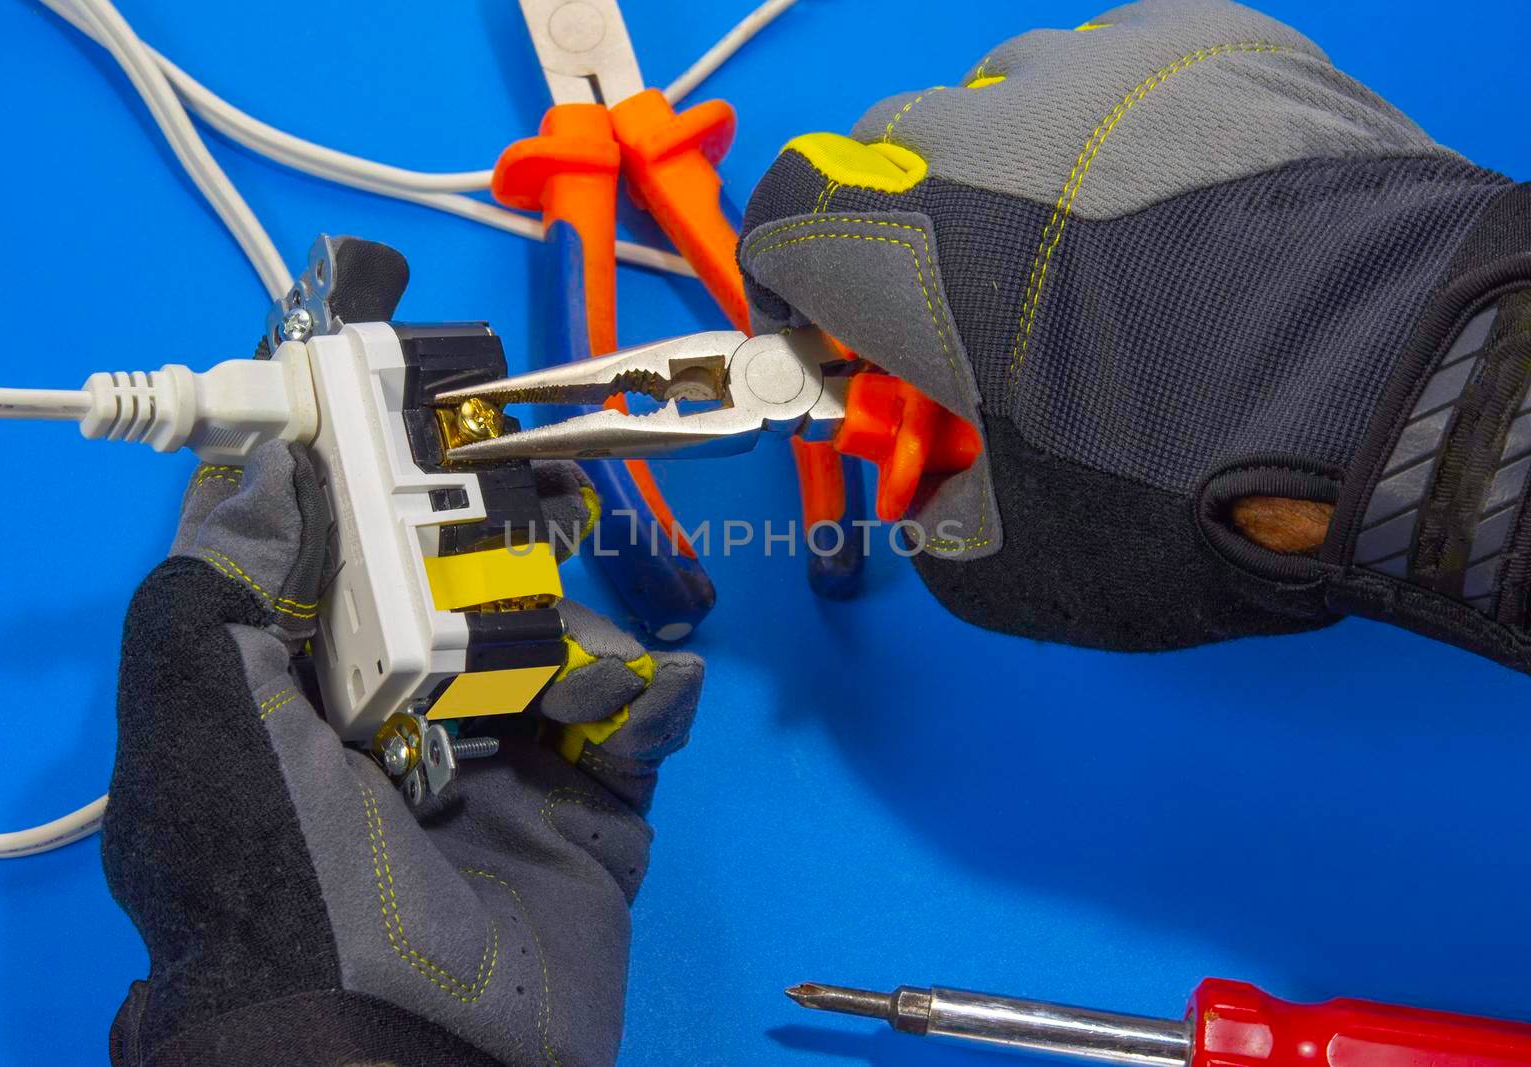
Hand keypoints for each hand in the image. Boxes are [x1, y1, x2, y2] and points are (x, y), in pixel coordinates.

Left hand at [104, 441, 702, 1066]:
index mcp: (313, 701)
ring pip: (566, 645)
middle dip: (518, 541)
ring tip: (572, 676)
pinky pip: (639, 729)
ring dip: (582, 632)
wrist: (398, 1053)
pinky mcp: (592, 818)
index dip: (398, 496)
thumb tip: (259, 465)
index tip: (437, 429)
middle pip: (478, 595)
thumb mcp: (205, 725)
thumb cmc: (285, 878)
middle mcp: (410, 727)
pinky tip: (643, 693)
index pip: (360, 570)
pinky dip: (652, 695)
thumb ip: (218, 587)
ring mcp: (509, 773)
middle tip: (551, 496)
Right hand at [738, 0, 1530, 672]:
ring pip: (1007, 93)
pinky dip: (1118, 128)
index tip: (830, 328)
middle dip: (902, 223)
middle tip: (970, 309)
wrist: (1401, 396)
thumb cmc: (1194, 487)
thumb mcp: (1026, 566)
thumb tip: (939, 509)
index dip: (793, 278)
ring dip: (1012, 163)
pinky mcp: (1214, 45)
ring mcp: (1104, 76)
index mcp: (905, 251)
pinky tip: (1175, 198)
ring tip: (1088, 250)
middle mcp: (984, 134)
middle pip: (886, 144)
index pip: (783, 216)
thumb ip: (936, 531)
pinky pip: (1123, 68)